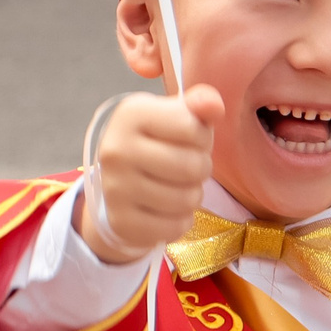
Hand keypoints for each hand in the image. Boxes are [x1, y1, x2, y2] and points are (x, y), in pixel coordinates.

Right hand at [80, 86, 221, 262]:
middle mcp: (117, 149)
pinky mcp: (121, 221)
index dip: (202, 137)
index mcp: (131, 114)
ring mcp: (115, 187)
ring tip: (180, 187)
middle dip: (202, 169)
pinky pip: (174, 226)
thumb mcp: (175, 115)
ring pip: (186, 199)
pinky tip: (169, 210)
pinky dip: (181, 220)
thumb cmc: (156, 143)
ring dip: (193, 196)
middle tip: (190, 168)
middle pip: (192, 166)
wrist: (118, 182)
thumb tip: (214, 105)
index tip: (191, 140)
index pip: (192, 127)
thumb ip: (199, 104)